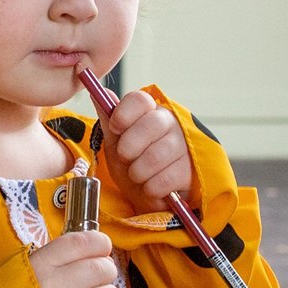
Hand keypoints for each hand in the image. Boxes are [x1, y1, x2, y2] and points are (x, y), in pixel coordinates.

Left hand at [102, 89, 195, 216]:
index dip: (124, 113)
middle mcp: (170, 123)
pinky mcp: (190, 170)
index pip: (140, 100)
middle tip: (126, 158)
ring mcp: (184, 145)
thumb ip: (109, 119)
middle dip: (129, 148)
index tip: (115, 128)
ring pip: (155, 157)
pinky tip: (152, 186)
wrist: (151, 194)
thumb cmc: (133, 163)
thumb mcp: (115, 142)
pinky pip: (164, 179)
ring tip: (139, 175)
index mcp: (149, 112)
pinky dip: (151, 188)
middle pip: (151, 125)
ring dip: (138, 173)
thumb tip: (97, 93)